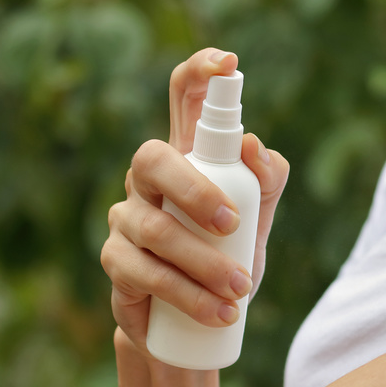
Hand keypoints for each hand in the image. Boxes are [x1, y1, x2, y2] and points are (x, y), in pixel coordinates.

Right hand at [101, 48, 291, 353]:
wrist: (196, 321)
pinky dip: (188, 295)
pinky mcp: (117, 262)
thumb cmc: (228, 256)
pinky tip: (220, 313)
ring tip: (242, 290)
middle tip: (235, 226)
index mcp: (185, 156)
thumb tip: (255, 145)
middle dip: (197, 191)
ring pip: (156, 229)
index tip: (227, 65)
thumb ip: (268, 182)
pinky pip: (146, 273)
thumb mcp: (259, 219)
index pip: (183, 99)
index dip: (200, 74)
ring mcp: (126, 218)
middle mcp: (148, 179)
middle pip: (154, 159)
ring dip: (204, 263)